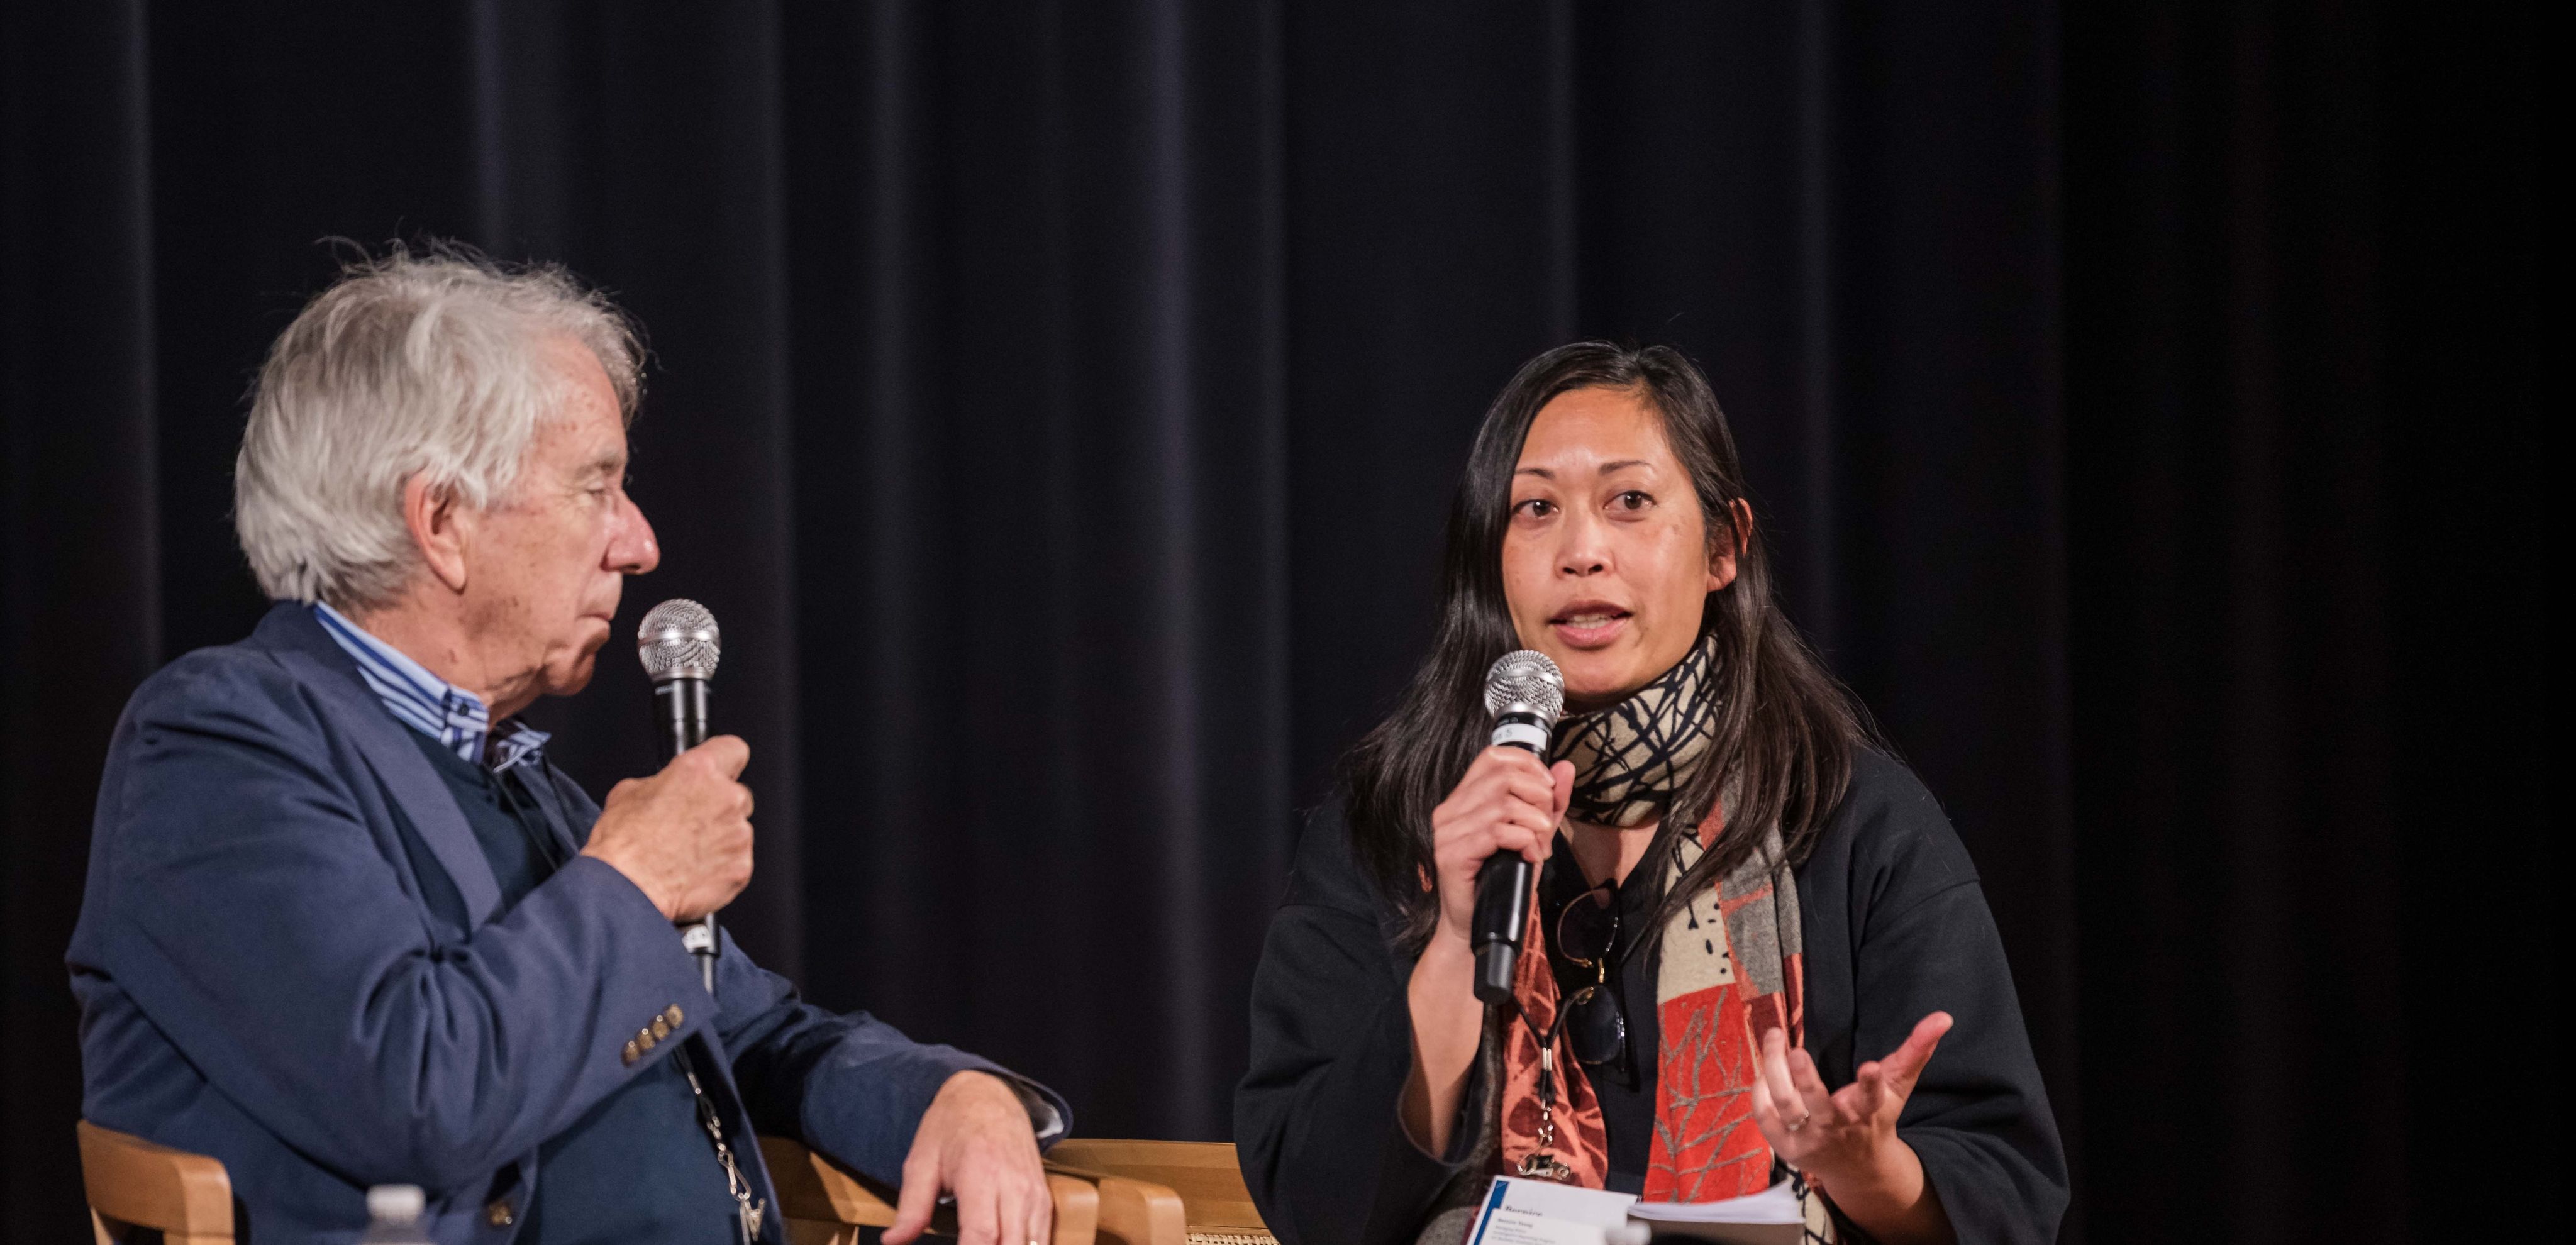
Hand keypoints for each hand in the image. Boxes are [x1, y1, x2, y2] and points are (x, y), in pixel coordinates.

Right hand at [580, 735, 754, 920]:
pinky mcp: (742, 866)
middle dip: (718, 807)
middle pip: (737, 794)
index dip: (724, 760)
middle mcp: (725, 798)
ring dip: (720, 839)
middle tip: (691, 825)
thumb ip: (660, 783)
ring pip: (738, 830)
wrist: (626, 890)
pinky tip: (694, 872)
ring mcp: (738, 833)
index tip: (720, 770)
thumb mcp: (628, 793)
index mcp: (698, 771)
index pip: (732, 749)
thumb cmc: (623, 846)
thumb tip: (665, 787)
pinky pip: (738, 862)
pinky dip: (722, 867)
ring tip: (686, 853)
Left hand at [885, 1071, 1050, 1244]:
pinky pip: (1041, 1241)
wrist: (990, 1095)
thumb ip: (911, 1206)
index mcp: (981, 1174)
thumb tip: (892, 1242)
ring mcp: (1034, 1195)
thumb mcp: (921, 1161)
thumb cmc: (951, 1127)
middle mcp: (1014, 1187)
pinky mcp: (1043, 1202)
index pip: (981, 1234)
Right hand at [1426, 747, 1573, 946]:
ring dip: (1533, 823)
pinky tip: (1528, 855)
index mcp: (1463, 798)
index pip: (1492, 756)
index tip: (1547, 787)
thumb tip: (1565, 768)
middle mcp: (1449, 810)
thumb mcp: (1533, 834)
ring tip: (1539, 843)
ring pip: (1502, 805)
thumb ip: (1548, 802)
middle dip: (1537, 796)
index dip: (1526, 763)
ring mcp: (1447, 832)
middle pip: (1502, 777)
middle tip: (1546, 822)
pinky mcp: (1451, 854)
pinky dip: (1523, 841)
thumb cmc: (1502, 880)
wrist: (1475, 924)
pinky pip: (1495, 833)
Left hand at [1749, 1012, 1955, 1243]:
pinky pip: (1765, 1120)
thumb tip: (1944, 1017)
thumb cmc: (1876, 1116)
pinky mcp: (1787, 1148)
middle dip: (1806, 1080)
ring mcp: (1810, 1140)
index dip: (1871, 1083)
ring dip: (1774, 1074)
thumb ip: (1917, 1050)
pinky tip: (1762, 1070)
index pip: (1872, 1098)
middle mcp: (1837, 1127)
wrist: (1858, 1167)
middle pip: (1818, 1106)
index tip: (1870, 1066)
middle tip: (1796, 1051)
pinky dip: (1759, 1094)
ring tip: (1774, 1039)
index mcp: (1867, 1111)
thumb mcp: (1898, 1085)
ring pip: (1786, 1107)